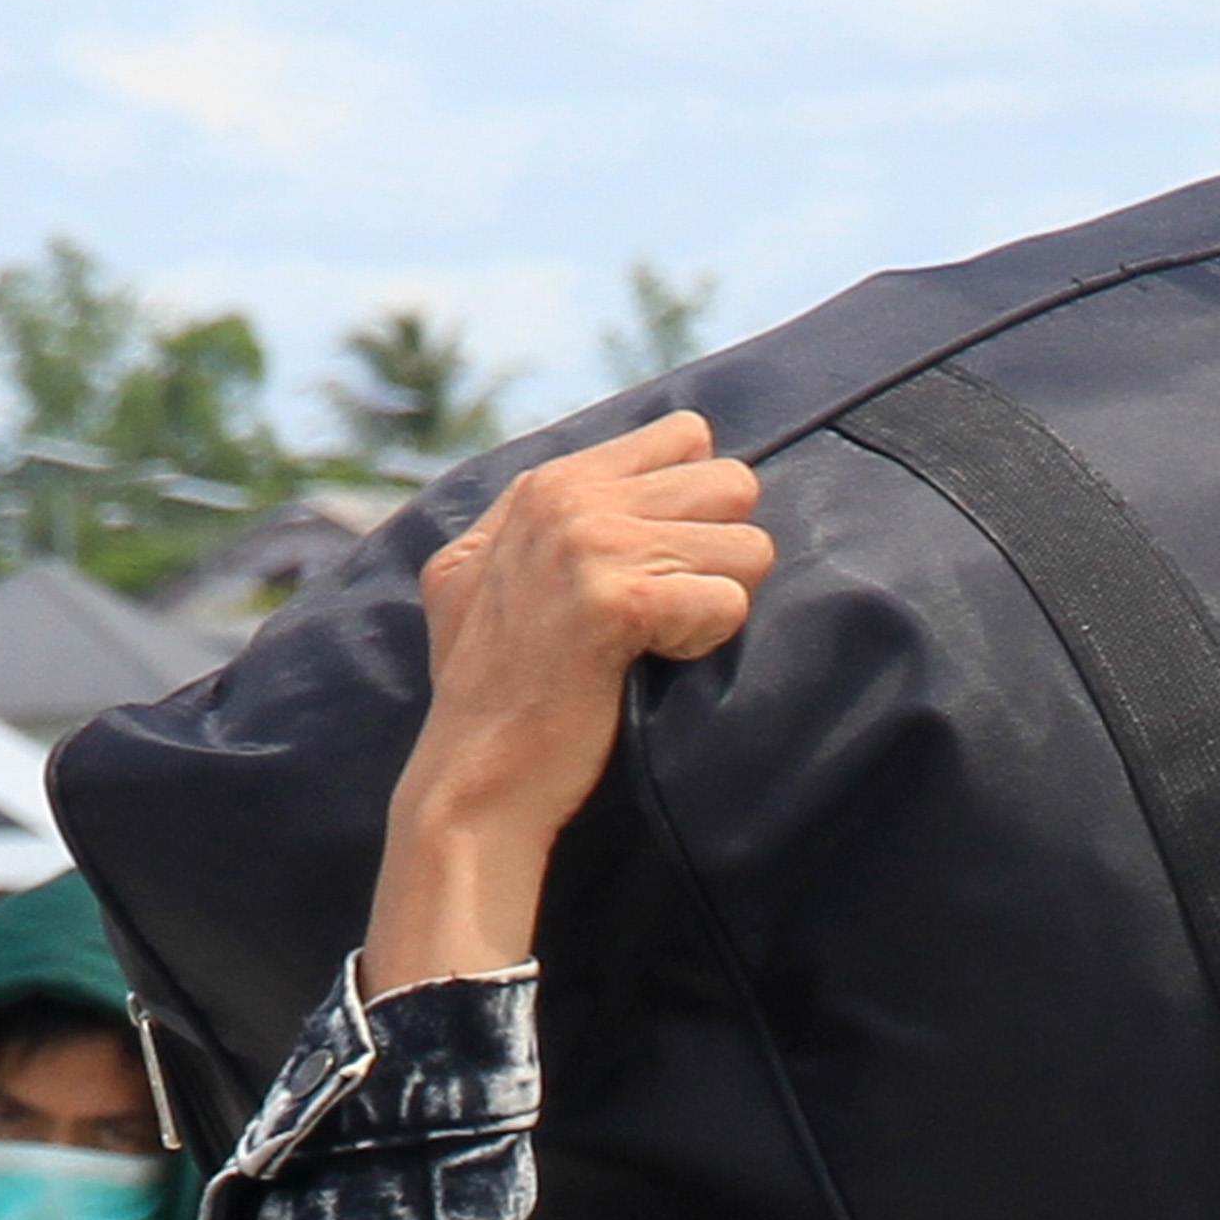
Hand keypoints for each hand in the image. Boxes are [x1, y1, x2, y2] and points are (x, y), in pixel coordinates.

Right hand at [365, 412, 774, 994]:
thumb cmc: (493, 693)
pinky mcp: (617, 601)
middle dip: (720, 554)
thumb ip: (543, 516)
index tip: (654, 569)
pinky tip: (653, 666)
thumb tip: (641, 464)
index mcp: (546, 484)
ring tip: (657, 644)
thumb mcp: (484, 576)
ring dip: (717, 603)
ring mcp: (588, 544)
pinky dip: (706, 643)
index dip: (693, 509)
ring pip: (746, 544)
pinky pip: (728, 601)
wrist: (473, 782)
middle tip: (669, 614)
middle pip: (733, 482)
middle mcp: (566, 498)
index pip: (685, 437)